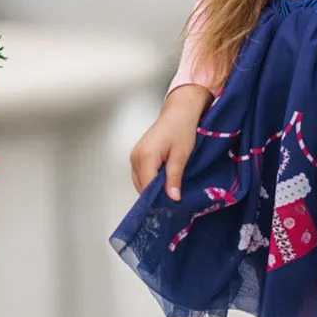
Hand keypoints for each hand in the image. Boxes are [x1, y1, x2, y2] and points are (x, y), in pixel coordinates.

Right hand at [129, 83, 211, 199]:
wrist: (178, 112)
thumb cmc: (182, 129)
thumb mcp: (181, 155)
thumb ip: (174, 178)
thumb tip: (173, 198)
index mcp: (145, 157)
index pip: (146, 188)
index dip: (158, 198)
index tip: (172, 204)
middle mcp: (135, 157)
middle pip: (141, 186)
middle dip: (155, 195)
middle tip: (173, 197)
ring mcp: (134, 156)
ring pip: (140, 182)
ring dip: (153, 188)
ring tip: (170, 188)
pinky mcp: (137, 155)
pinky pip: (141, 175)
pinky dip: (150, 180)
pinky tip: (164, 180)